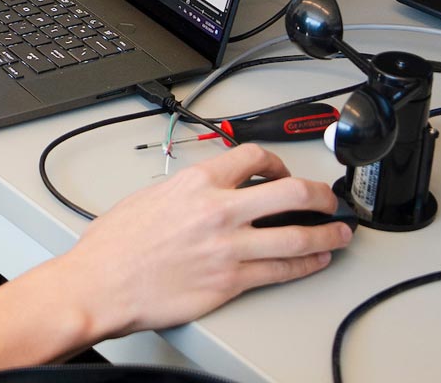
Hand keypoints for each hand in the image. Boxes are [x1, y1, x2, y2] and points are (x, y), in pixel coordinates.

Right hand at [52, 142, 352, 339]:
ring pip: (298, 237)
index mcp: (195, 183)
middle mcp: (218, 211)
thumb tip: (206, 191)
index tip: (283, 171)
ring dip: (328, 234)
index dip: (277, 162)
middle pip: (291, 193)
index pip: (253, 157)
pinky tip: (317, 260)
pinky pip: (282, 271)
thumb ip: (186, 191)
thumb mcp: (148, 197)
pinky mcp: (232, 282)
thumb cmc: (113, 245)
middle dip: (320, 195)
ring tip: (340, 233)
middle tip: (329, 199)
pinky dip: (308, 264)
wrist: (101, 284)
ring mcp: (229, 248)